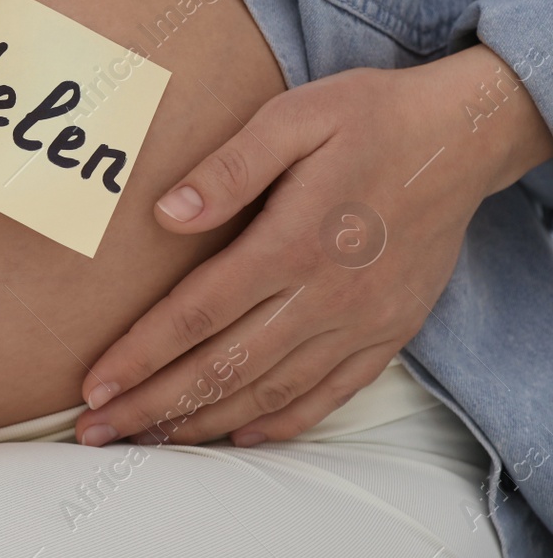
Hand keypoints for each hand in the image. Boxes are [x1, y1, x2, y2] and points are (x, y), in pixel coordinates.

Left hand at [74, 44, 552, 448]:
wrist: (462, 138)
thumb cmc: (368, 118)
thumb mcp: (293, 117)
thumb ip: (228, 167)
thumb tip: (167, 213)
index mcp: (291, 244)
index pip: (197, 314)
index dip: (141, 355)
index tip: (95, 384)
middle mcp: (325, 296)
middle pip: (222, 367)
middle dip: (153, 404)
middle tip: (98, 431)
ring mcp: (360, 323)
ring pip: (269, 392)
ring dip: (204, 421)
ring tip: (149, 439)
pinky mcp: (388, 333)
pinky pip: (328, 395)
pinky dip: (280, 422)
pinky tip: (238, 434)